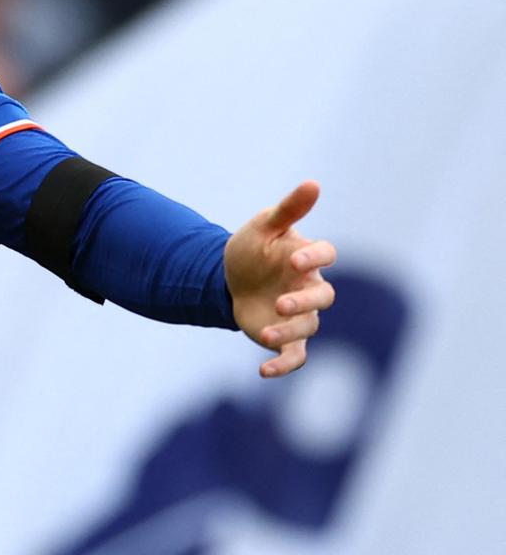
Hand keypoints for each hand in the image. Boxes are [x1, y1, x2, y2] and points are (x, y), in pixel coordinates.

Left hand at [224, 181, 336, 377]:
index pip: (326, 255)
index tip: (293, 259)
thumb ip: (289, 210)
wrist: (229, 277)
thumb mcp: (264, 226)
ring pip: (308, 327)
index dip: (315, 258)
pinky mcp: (287, 337)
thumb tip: (313, 183)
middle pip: (323, 297)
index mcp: (307, 258)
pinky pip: (295, 356)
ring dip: (288, 333)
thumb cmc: (253, 248)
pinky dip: (283, 365)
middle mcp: (310, 287)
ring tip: (264, 333)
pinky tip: (263, 371)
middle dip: (304, 302)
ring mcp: (300, 314)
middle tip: (280, 303)